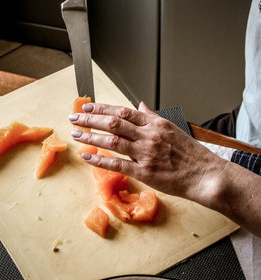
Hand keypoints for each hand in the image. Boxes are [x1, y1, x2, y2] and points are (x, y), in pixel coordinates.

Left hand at [69, 101, 223, 201]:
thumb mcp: (172, 128)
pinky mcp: (145, 172)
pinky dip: (100, 159)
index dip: (102, 108)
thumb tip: (140, 105)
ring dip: (91, 136)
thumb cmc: (190, 153)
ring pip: (112, 140)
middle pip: (114, 122)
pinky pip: (118, 164)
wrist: (205, 174)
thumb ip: (152, 117)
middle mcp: (148, 135)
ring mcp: (145, 153)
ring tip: (75, 134)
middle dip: (91, 118)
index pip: (123, 110)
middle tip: (74, 118)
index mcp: (154, 123)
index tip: (87, 107)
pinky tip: (87, 156)